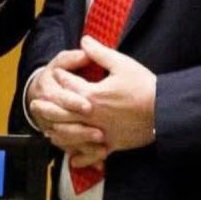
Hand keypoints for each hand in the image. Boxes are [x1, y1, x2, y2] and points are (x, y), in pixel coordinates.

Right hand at [27, 49, 107, 167]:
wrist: (38, 97)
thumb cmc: (54, 76)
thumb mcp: (62, 61)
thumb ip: (73, 56)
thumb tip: (85, 45)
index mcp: (49, 90)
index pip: (60, 98)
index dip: (74, 102)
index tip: (89, 106)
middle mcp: (50, 112)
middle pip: (63, 126)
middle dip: (81, 130)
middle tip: (99, 132)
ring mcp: (56, 127)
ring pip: (67, 141)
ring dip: (83, 145)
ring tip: (102, 145)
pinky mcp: (64, 139)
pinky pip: (72, 151)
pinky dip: (85, 156)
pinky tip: (101, 158)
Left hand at [54, 36, 156, 153]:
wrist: (165, 111)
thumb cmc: (144, 86)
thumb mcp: (122, 63)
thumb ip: (99, 53)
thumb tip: (84, 40)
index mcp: (93, 94)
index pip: (69, 85)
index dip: (61, 77)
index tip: (55, 73)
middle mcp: (93, 115)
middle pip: (63, 112)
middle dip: (48, 107)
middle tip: (36, 104)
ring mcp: (101, 132)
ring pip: (72, 135)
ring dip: (58, 131)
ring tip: (49, 130)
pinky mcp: (112, 144)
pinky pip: (92, 154)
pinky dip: (81, 157)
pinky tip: (74, 159)